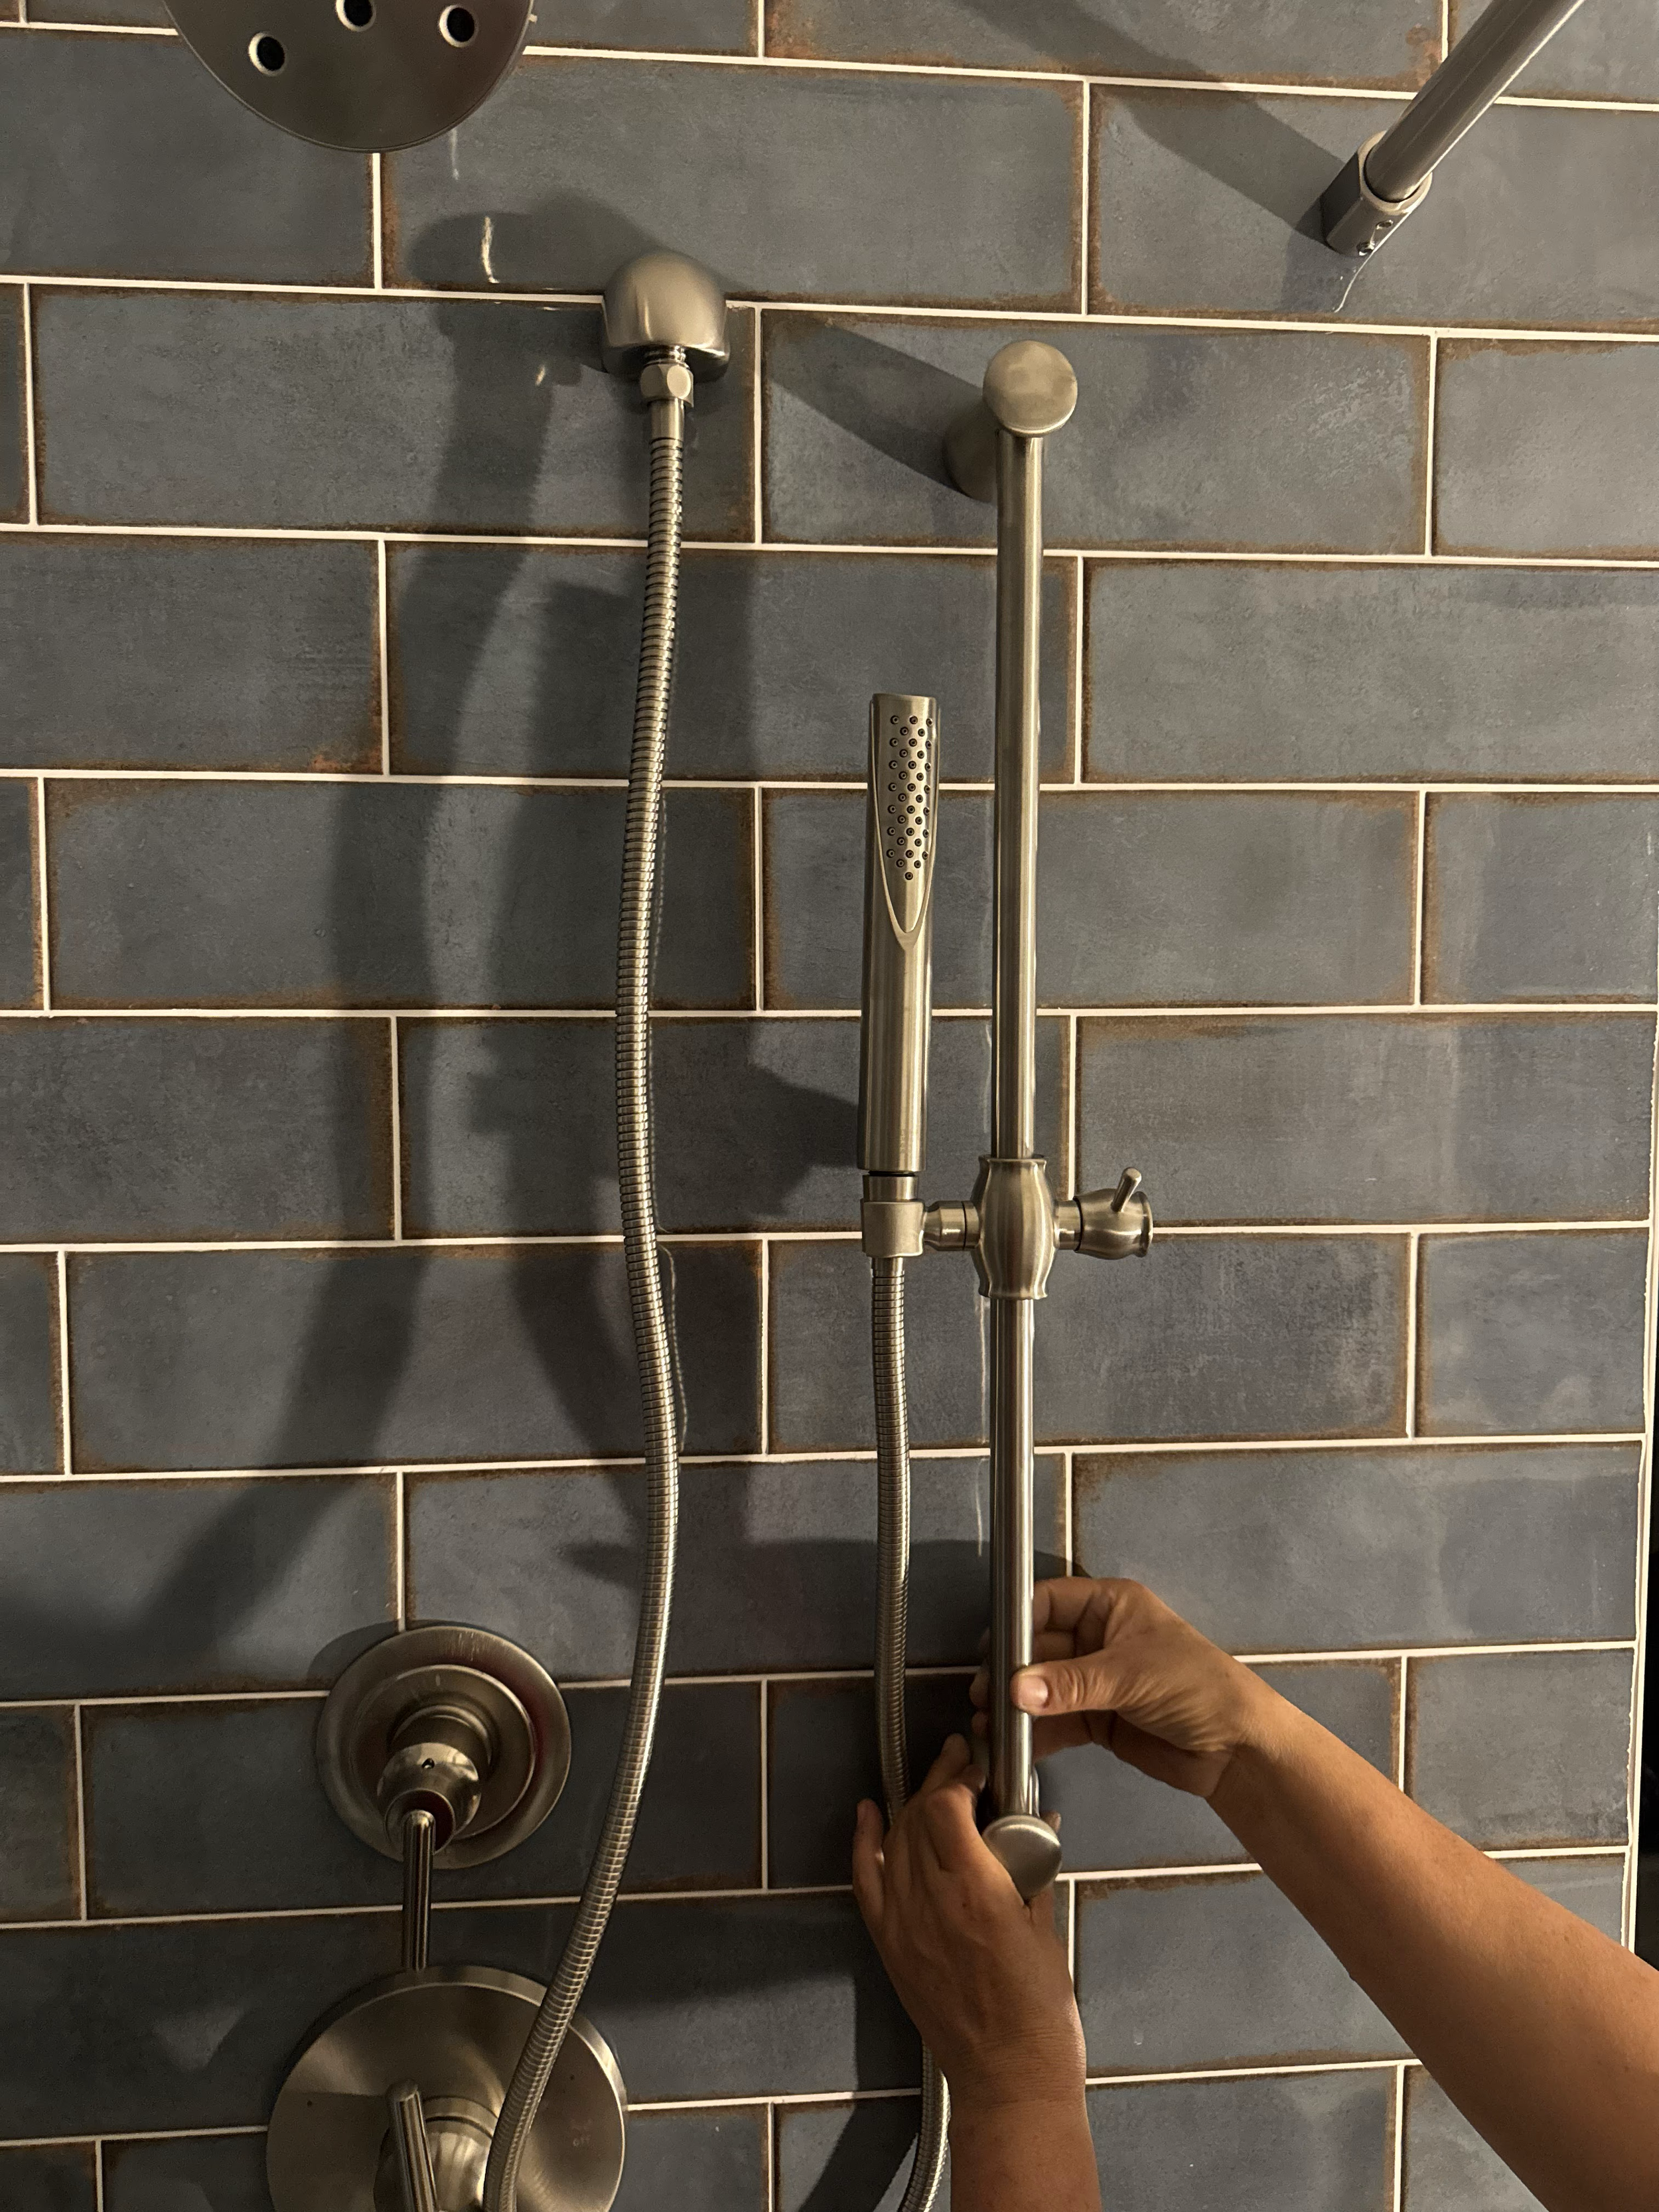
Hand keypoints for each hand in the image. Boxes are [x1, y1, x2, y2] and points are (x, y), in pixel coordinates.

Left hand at [851, 1735, 1084, 2108]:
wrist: (1009, 2082)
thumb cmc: (1039, 2016)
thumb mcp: (1048, 1930)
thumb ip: (1036, 1871)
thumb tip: (1037, 1822)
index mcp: (975, 1894)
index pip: (945, 1807)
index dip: (960, 1776)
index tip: (981, 1769)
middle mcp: (929, 1903)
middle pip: (917, 1815)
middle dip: (940, 1779)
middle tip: (962, 1762)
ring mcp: (903, 1926)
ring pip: (894, 1840)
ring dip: (913, 1804)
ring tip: (936, 1783)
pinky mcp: (890, 1947)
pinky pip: (867, 1881)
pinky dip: (866, 1842)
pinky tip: (871, 1813)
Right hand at [970, 1577, 1274, 1799]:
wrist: (1237, 1749)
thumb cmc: (1194, 1687)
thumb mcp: (1130, 1675)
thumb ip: (1069, 1684)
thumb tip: (1015, 1689)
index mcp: (1112, 1607)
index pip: (1050, 1602)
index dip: (1019, 1624)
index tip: (992, 1650)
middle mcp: (1100, 1639)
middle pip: (1041, 1648)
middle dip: (1012, 1672)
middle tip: (985, 1696)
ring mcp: (1098, 1681)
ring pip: (1045, 1687)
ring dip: (1019, 1706)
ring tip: (990, 1726)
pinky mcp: (1099, 1720)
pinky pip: (1058, 1721)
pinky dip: (1037, 1733)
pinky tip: (1017, 1746)